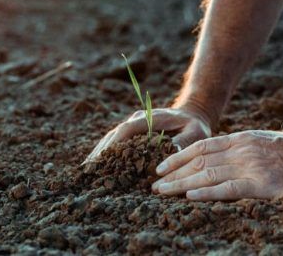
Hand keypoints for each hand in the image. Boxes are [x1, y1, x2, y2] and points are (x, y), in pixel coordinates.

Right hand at [83, 106, 211, 162]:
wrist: (193, 114)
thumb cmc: (195, 126)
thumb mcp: (195, 133)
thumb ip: (183, 142)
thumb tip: (169, 155)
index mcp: (151, 118)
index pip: (127, 130)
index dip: (114, 143)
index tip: (102, 158)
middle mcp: (138, 119)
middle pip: (115, 134)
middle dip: (101, 150)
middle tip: (87, 168)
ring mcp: (134, 123)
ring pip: (112, 137)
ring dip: (99, 152)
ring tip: (86, 169)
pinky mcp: (132, 131)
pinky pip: (116, 141)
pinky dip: (105, 152)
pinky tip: (96, 164)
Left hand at [152, 130, 282, 199]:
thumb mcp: (261, 141)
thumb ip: (239, 148)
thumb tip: (214, 158)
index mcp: (240, 139)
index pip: (201, 147)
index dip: (178, 156)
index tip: (162, 167)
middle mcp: (240, 151)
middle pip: (199, 162)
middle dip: (174, 173)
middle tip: (155, 184)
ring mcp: (250, 168)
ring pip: (207, 175)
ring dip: (181, 184)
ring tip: (162, 192)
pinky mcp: (260, 185)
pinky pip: (228, 189)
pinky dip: (207, 192)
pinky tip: (190, 196)